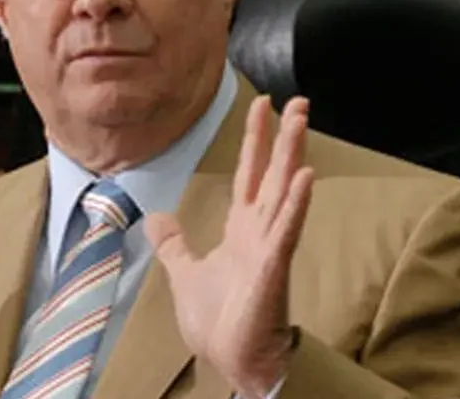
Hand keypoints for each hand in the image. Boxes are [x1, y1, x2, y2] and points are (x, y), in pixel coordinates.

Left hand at [144, 96, 313, 398]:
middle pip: (272, 173)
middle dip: (283, 136)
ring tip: (300, 120)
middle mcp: (260, 231)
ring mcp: (269, 246)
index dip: (254, 141)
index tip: (261, 107)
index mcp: (241, 230)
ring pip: (282, 191)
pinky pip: (286, 229)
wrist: (231, 359)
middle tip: (296, 100)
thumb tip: (155, 218)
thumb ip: (174, 244)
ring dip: (292, 155)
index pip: (249, 174)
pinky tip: (304, 176)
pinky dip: (294, 203)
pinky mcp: (272, 267)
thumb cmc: (217, 321)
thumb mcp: (185, 272)